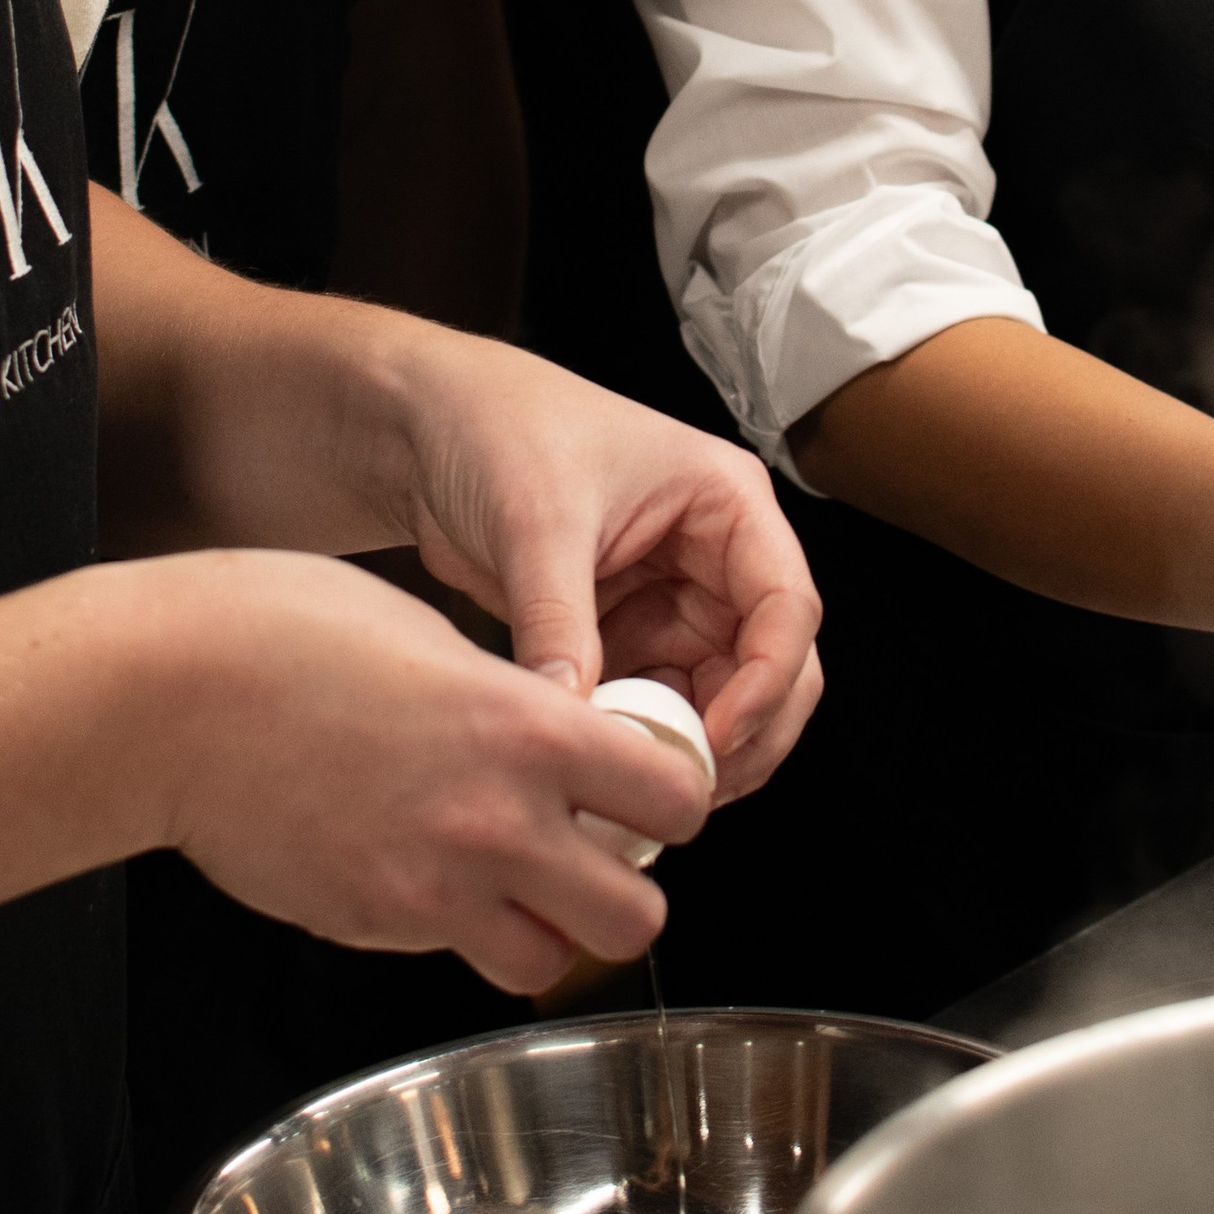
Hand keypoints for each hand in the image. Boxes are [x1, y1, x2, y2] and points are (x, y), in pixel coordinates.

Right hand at [123, 550, 718, 994]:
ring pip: (549, 962)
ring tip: (512, 883)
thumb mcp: (431, 636)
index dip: (675, 799)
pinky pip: (453, 953)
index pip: (676, 798)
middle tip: (593, 857)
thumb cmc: (281, 636)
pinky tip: (423, 873)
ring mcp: (432, 887)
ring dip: (546, 930)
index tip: (653, 790)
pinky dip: (458, 930)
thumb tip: (547, 736)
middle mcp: (496, 821)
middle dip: (625, 891)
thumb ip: (509, 702)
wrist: (167, 698)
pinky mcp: (373, 924)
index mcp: (527, 728)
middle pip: (636, 916)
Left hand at [371, 328, 822, 796]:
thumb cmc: (496, 430)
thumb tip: (573, 715)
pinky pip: (661, 703)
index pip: (787, 604)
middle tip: (690, 784)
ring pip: (722, 696)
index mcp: (726, 502)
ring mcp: (675, 599)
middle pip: (774, 664)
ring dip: (694, 745)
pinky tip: (610, 762)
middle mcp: (716, 555)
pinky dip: (645, 740)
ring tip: (643, 783)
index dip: (768, 680)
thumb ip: (559, 622)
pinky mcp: (629, 634)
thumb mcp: (536, 522)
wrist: (426, 431)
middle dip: (746, 731)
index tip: (718, 737)